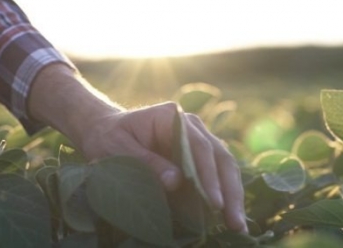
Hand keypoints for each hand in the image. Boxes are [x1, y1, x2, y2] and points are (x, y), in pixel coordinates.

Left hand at [28, 64, 247, 232]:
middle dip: (230, 190)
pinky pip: (217, 173)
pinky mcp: (197, 155)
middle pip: (219, 156)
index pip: (199, 146)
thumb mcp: (118, 149)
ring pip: (224, 165)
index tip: (214, 203)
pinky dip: (224, 194)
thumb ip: (146, 163)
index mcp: (172, 117)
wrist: (105, 131)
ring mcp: (197, 139)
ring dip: (232, 195)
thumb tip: (176, 182)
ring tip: (237, 224)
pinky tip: (229, 215)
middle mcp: (191, 125)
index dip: (208, 176)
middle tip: (234, 222)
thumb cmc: (108, 138)